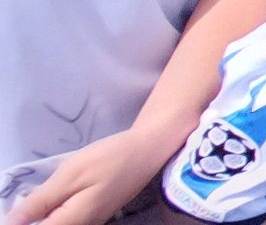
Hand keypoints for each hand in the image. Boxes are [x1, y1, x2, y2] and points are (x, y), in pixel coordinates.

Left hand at [4, 128, 173, 224]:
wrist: (149, 150)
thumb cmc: (110, 158)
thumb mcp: (70, 174)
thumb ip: (41, 201)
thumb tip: (11, 222)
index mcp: (73, 221)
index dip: (21, 222)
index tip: (20, 208)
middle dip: (33, 218)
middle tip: (34, 196)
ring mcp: (91, 222)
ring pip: (58, 223)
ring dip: (44, 215)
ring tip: (43, 195)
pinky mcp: (96, 215)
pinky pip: (68, 220)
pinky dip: (55, 212)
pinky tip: (56, 196)